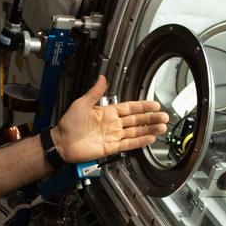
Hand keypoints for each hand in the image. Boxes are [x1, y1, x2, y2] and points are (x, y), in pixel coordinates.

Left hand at [52, 75, 167, 163]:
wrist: (62, 142)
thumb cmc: (68, 124)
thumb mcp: (81, 104)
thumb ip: (95, 92)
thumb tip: (102, 78)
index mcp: (107, 112)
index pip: (130, 108)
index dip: (143, 106)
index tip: (154, 104)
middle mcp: (112, 124)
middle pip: (137, 120)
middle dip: (151, 118)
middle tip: (164, 116)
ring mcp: (113, 136)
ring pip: (136, 131)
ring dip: (149, 129)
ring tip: (162, 127)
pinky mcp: (111, 147)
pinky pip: (129, 144)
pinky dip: (140, 141)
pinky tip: (150, 138)